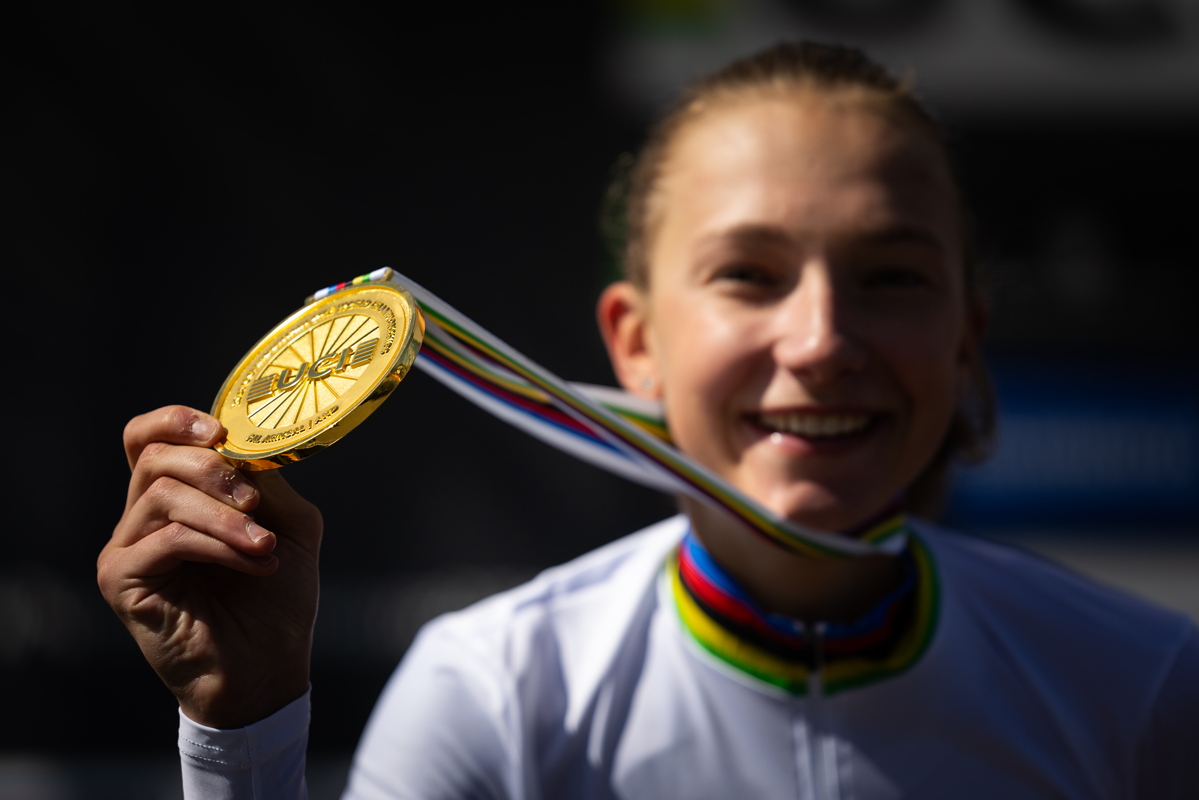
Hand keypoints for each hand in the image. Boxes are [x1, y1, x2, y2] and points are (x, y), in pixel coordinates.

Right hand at [98, 405, 322, 728]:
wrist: (267, 668)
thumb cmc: (276, 598)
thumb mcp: (289, 525)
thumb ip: (267, 483)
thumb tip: (246, 446)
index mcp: (176, 498)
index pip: (146, 438)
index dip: (175, 421)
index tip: (218, 432)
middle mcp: (141, 518)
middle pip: (152, 458)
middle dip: (213, 470)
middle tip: (254, 502)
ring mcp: (126, 548)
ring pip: (163, 496)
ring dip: (225, 517)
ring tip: (265, 546)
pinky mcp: (120, 580)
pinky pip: (167, 539)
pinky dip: (218, 545)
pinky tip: (252, 564)